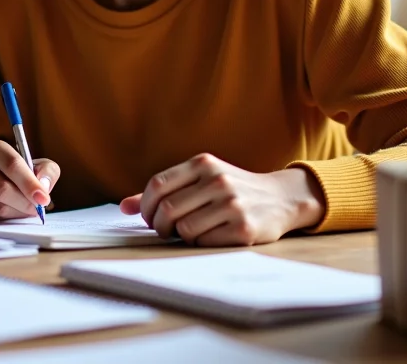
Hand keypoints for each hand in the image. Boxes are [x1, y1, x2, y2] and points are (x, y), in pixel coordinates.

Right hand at [0, 139, 59, 219]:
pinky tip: (16, 211)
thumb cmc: (22, 173)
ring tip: (29, 209)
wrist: (1, 183)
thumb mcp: (39, 166)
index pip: (11, 164)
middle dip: (25, 201)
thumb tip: (43, 185)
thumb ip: (48, 171)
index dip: (29, 182)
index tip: (43, 198)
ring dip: (19, 211)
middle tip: (39, 208)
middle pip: (2, 188)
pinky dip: (10, 218)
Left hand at [120, 154, 324, 246]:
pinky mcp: (243, 228)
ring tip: (191, 231)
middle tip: (164, 231)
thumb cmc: (232, 189)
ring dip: (181, 235)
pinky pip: (204, 242)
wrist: (282, 198)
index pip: (157, 185)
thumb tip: (124, 207)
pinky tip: (211, 236)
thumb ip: (164, 191)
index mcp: (202, 163)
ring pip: (184, 228)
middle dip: (158, 225)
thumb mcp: (200, 180)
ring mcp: (232, 204)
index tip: (148, 217)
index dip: (145, 206)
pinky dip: (200, 243)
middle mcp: (217, 180)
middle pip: (166, 208)